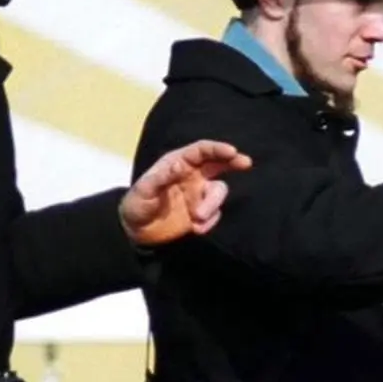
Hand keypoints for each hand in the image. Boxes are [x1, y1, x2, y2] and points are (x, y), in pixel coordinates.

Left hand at [121, 140, 251, 245]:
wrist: (138, 232)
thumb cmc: (137, 204)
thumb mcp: (144, 189)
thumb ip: (161, 177)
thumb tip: (179, 165)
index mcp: (178, 163)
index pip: (201, 151)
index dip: (217, 149)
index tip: (231, 152)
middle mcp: (192, 175)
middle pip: (218, 163)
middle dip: (233, 161)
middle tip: (245, 163)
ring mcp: (199, 194)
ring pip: (218, 191)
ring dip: (212, 205)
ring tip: (196, 219)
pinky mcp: (202, 213)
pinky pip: (215, 214)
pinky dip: (209, 222)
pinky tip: (196, 229)